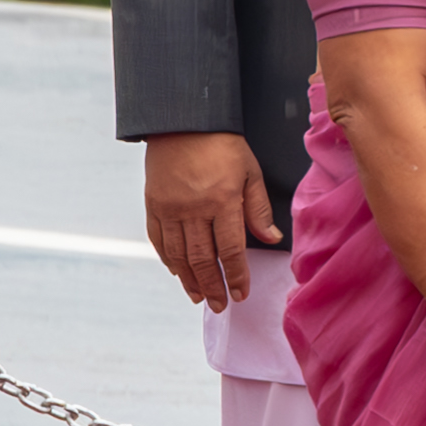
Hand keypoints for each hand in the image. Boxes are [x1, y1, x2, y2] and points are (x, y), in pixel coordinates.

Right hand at [141, 129, 280, 313]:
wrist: (182, 121)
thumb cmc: (222, 144)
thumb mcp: (250, 171)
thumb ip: (258, 207)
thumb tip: (271, 239)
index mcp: (222, 200)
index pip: (231, 249)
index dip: (237, 275)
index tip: (241, 293)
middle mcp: (193, 209)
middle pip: (202, 259)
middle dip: (213, 286)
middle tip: (221, 305)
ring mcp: (170, 209)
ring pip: (179, 255)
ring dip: (190, 280)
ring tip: (199, 296)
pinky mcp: (153, 205)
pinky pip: (159, 240)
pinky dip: (168, 260)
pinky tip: (177, 272)